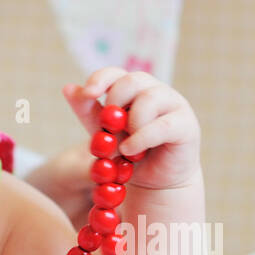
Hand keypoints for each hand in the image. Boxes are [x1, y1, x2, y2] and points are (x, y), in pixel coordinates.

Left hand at [62, 68, 201, 192]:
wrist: (155, 181)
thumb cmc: (128, 152)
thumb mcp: (102, 132)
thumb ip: (87, 111)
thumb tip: (68, 88)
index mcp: (133, 88)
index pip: (114, 73)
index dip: (100, 79)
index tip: (88, 93)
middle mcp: (155, 90)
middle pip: (132, 81)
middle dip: (115, 103)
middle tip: (108, 127)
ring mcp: (174, 104)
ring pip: (148, 99)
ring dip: (130, 124)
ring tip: (123, 147)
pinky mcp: (186, 125)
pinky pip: (162, 125)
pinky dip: (142, 139)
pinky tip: (131, 151)